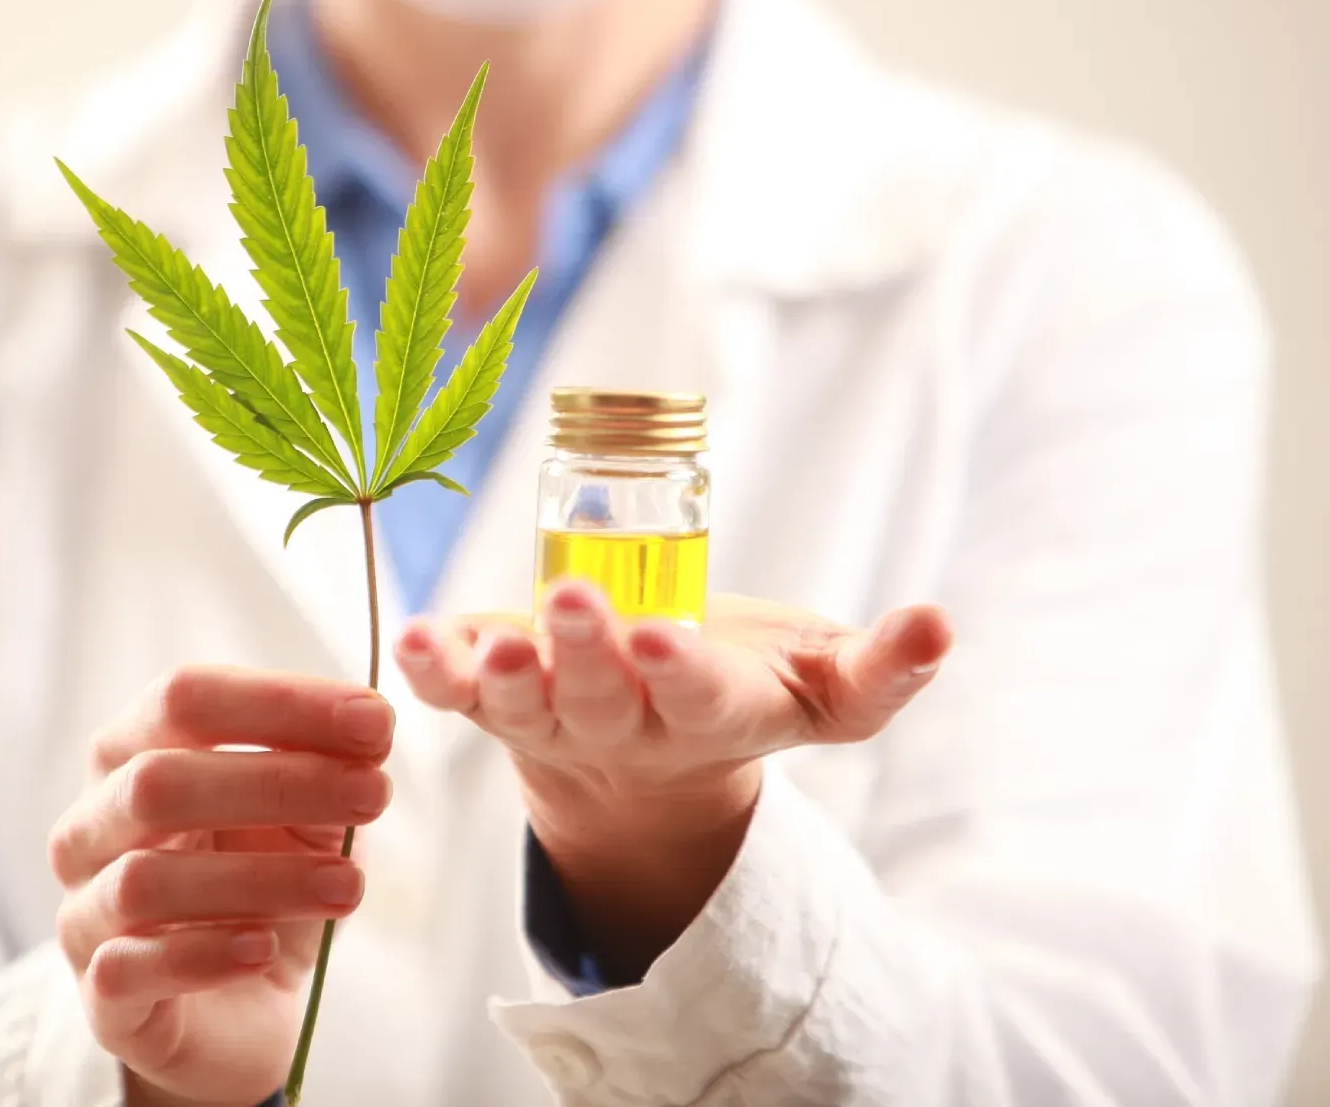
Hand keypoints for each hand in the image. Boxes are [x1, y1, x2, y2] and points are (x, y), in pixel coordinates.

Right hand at [48, 666, 393, 1106]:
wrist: (240, 1010)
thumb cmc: (265, 887)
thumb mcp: (307, 818)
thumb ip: (329, 769)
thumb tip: (369, 721)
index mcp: (133, 754)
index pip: (185, 699)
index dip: (278, 701)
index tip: (372, 720)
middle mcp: (92, 824)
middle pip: (157, 780)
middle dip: (276, 782)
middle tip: (374, 794)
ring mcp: (85, 911)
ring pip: (145, 878)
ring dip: (261, 877)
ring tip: (348, 885)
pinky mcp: (100, 995)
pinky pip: (129, 968)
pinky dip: (204, 954)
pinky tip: (265, 947)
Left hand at [394, 582, 951, 978]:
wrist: (648, 748)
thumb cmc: (740, 689)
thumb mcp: (816, 687)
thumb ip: (877, 669)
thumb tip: (942, 624)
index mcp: (709, 716)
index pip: (699, 699)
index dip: (682, 673)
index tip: (665, 637)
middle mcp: (623, 726)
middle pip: (600, 699)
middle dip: (586, 654)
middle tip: (574, 604)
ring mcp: (550, 719)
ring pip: (520, 707)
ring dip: (500, 675)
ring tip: (489, 640)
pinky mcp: (492, 701)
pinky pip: (454, 695)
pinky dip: (430, 671)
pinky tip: (411, 639)